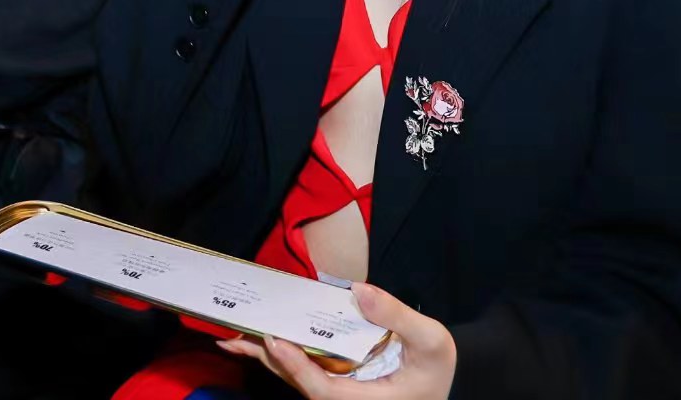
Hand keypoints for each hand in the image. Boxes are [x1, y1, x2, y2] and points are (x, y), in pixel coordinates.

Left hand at [216, 282, 456, 398]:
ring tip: (234, 339)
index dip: (298, 368)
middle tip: (235, 337)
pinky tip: (263, 340)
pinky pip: (306, 372)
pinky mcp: (339, 385)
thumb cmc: (438, 365)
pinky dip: (284, 356)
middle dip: (269, 360)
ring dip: (268, 358)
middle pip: (302, 385)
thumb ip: (396, 315)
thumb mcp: (430, 339)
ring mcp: (342, 395)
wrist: (446, 379)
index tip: (277, 342)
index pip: (325, 391)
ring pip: (299, 380)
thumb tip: (358, 290)